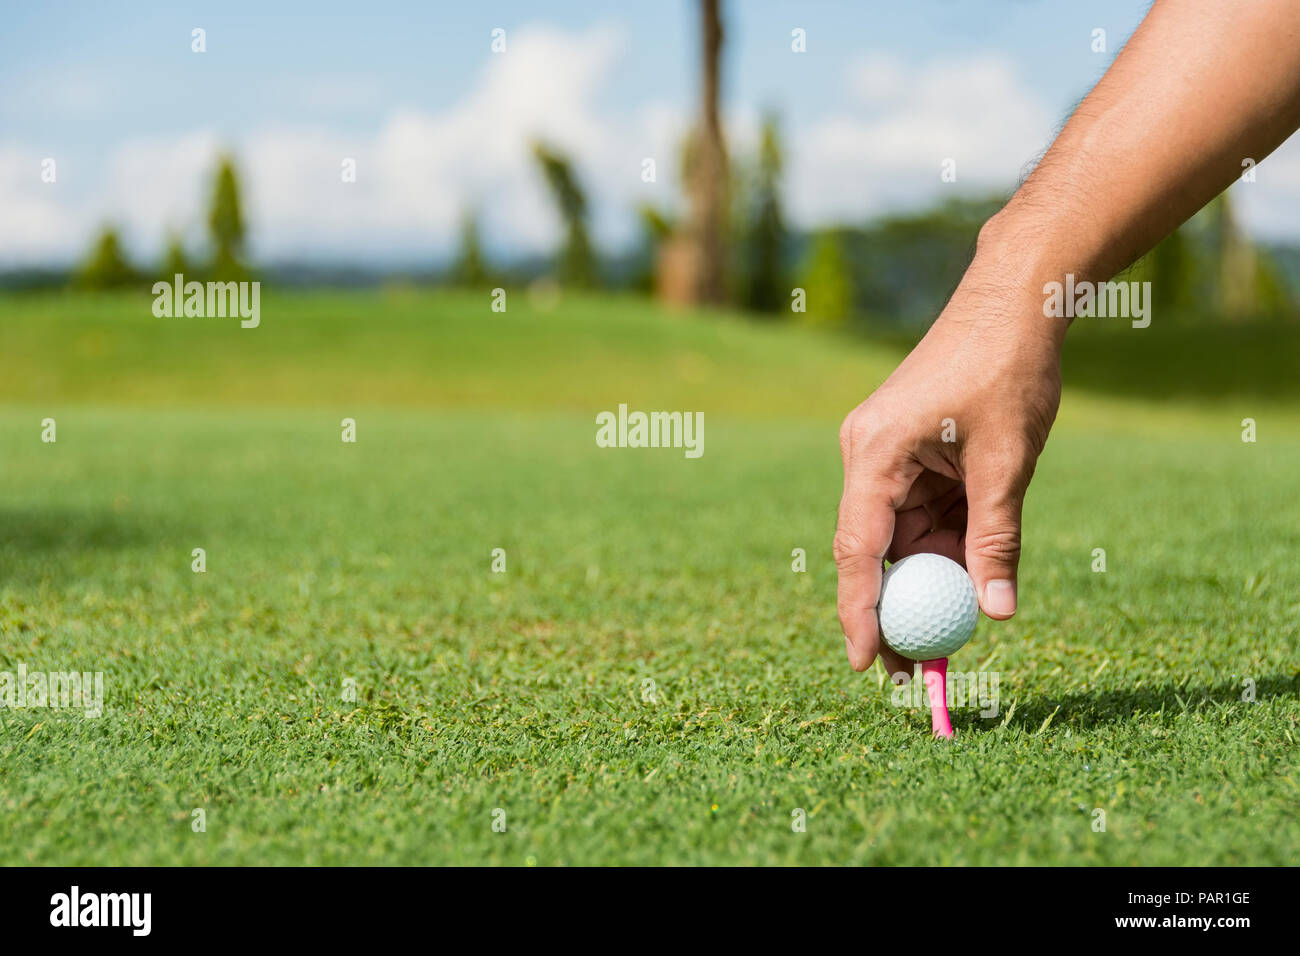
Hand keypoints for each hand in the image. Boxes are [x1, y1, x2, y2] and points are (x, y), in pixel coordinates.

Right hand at [834, 271, 1062, 676]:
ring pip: (900, 537)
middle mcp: (867, 456)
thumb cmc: (1007, 367)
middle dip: (896, 610)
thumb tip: (994, 613)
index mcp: (875, 453)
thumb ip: (996, 538)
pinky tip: (970, 574)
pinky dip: (942, 545)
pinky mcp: (908, 451)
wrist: (1015, 299)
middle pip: (872, 551)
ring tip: (957, 634)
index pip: (857, 550)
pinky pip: (919, 514)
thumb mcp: (1006, 462)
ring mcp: (885, 453)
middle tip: (918, 671)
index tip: (865, 664)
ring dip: (928, 579)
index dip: (859, 612)